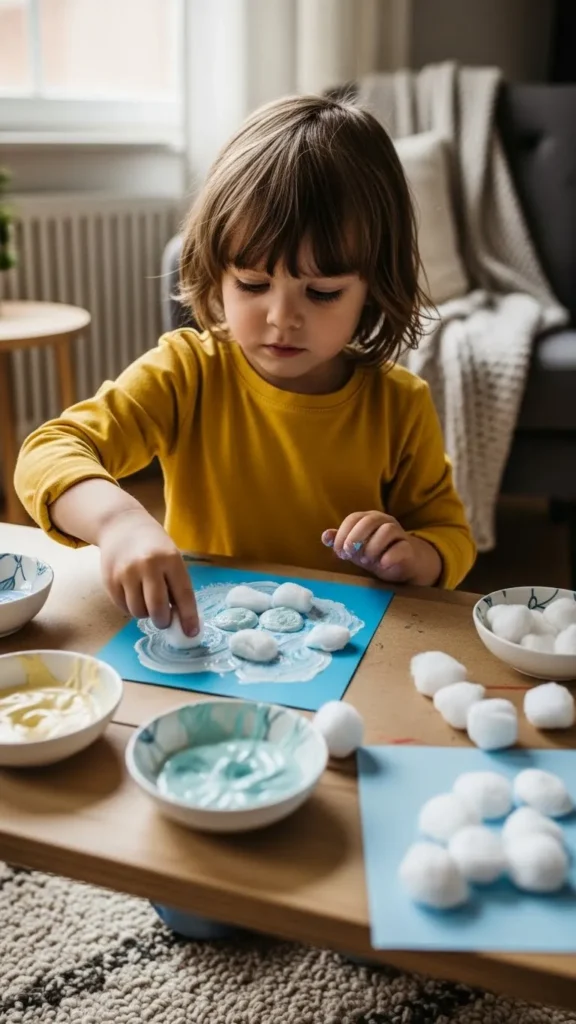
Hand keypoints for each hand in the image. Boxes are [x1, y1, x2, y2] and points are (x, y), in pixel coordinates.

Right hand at [97, 508, 198, 633]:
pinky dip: (131, 607)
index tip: (191, 633)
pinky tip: (134, 593)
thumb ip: (176, 584)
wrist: (121, 526)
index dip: (188, 616)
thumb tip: (181, 619)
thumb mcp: (171, 556)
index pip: (183, 594)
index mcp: (170, 559)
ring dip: (146, 613)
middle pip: (158, 608)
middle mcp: (147, 565)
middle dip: (163, 621)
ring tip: (147, 600)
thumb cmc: (153, 545)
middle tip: (164, 619)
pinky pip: (123, 607)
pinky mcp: (109, 580)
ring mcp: (126, 573)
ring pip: (139, 611)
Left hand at [321, 511, 441, 585]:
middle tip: (349, 554)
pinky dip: (389, 556)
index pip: (353, 518)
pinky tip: (381, 564)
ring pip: (387, 530)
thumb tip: (325, 536)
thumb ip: (340, 541)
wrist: (404, 565)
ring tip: (366, 561)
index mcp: (369, 518)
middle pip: (369, 520)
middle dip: (355, 538)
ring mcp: (399, 533)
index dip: (343, 534)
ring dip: (372, 547)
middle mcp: (385, 521)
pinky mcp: (409, 548)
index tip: (339, 552)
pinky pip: (401, 547)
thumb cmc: (376, 553)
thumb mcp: (355, 549)